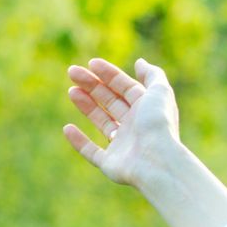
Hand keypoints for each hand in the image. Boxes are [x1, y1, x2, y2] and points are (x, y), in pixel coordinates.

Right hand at [62, 57, 184, 188]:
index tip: (91, 63)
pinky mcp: (111, 164)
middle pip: (112, 102)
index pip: (127, 89)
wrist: (156, 160)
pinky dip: (79, 142)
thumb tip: (140, 62)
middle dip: (93, 86)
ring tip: (72, 90)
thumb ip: (153, 75)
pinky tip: (67, 128)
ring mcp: (124, 147)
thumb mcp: (160, 92)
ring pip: (102, 123)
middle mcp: (137, 127)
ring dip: (87, 106)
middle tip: (72, 71)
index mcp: (148, 110)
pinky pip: (92, 152)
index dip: (110, 75)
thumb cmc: (158, 123)